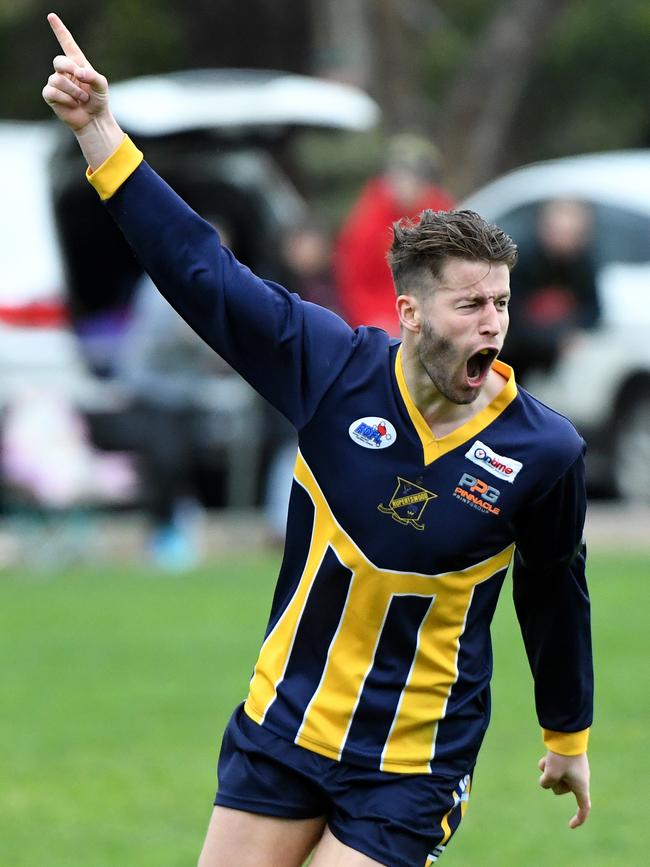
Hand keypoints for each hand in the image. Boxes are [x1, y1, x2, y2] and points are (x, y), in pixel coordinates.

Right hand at [43, 13, 122, 167]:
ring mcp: (56, 82)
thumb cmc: (98, 101)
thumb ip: (92, 76)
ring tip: (82, 99)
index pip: (67, 43)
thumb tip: (77, 73)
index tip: (52, 17)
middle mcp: (65, 71)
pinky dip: (65, 99)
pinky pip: (52, 92)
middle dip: (69, 70)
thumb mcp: (102, 86)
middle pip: (59, 61)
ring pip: (58, 80)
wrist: (94, 120)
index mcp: (77, 64)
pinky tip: (72, 104)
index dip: (59, 30)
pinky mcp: (50, 95)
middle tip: (80, 80)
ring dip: (73, 91)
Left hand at [538, 750, 590, 827]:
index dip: (579, 818)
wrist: (566, 733)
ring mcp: (572, 768)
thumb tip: (545, 780)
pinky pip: (552, 767)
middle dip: (552, 783)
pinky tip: (547, 755)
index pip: (584, 807)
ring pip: (554, 777)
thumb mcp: (552, 773)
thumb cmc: (562, 756)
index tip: (570, 825)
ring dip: (548, 771)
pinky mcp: (565, 759)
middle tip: (551, 771)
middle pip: (560, 789)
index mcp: (581, 785)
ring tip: (549, 760)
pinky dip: (547, 763)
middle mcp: (579, 778)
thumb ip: (547, 782)